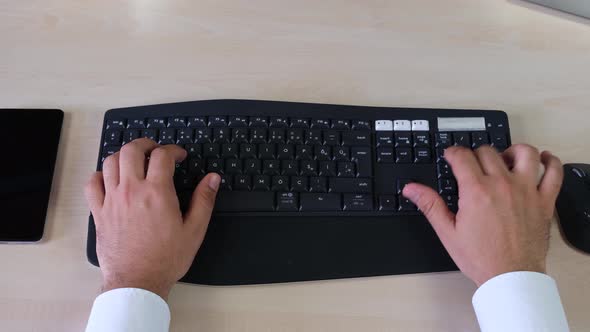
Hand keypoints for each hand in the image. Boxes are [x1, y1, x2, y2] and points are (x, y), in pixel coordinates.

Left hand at [84, 138, 220, 299]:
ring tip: (134, 159)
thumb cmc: (165, 259)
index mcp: (157, 192)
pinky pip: (92, 183)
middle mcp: (132, 191)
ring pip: (110, 161)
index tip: (179, 156)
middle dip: (146, 144)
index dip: (173, 150)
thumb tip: (212, 179)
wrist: (137, 282)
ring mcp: (112, 200)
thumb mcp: (194, 230)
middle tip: (155, 149)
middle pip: (132, 150)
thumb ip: (204, 200)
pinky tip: (109, 178)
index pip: (163, 155)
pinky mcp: (99, 212)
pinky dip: (100, 174)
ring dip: (123, 154)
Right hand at [403, 145, 562, 285]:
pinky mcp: (544, 200)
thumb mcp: (448, 231)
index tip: (451, 156)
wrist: (510, 277)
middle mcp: (502, 185)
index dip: (453, 152)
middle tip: (471, 164)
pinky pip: (554, 172)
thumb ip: (430, 204)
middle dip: (475, 154)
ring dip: (512, 150)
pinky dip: (550, 161)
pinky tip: (542, 160)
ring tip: (504, 159)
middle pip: (488, 151)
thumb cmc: (481, 258)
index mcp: (476, 191)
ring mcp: (526, 191)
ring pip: (523, 153)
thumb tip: (411, 188)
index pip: (462, 156)